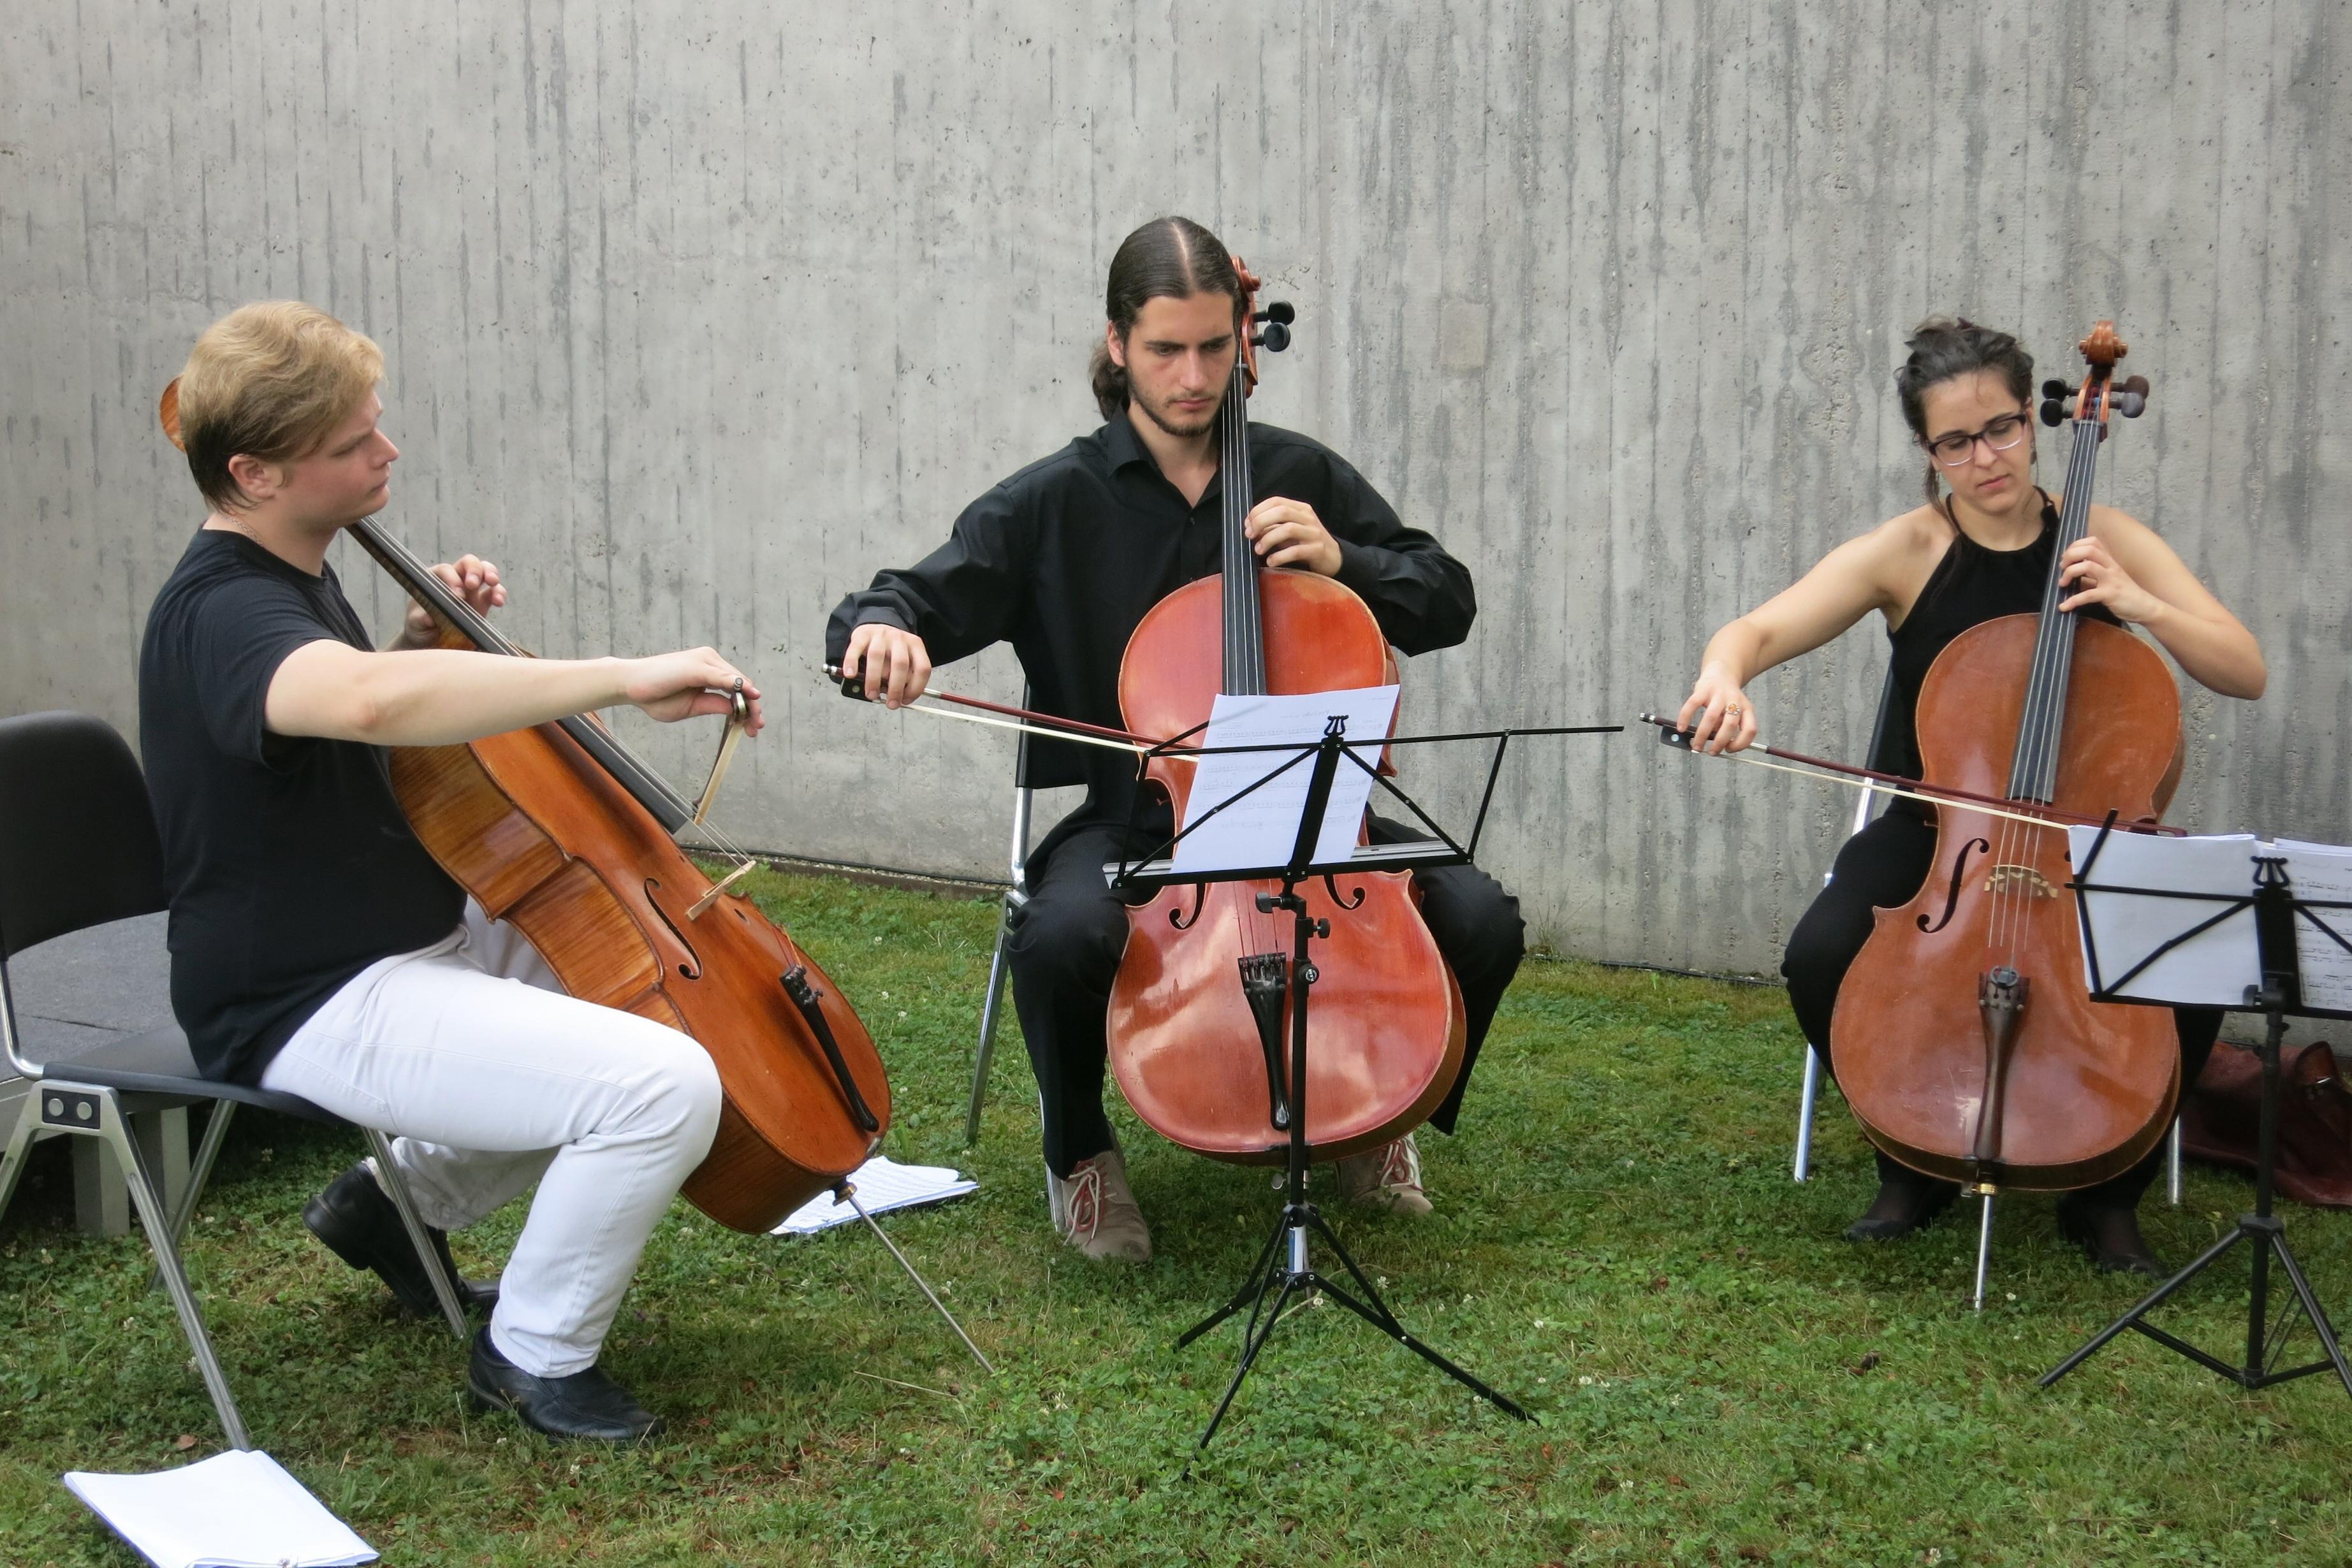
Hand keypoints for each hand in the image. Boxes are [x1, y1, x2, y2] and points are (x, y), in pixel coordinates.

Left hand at [400, 555, 505, 647]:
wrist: (431, 640)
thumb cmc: (420, 627)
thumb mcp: (415, 624)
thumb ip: (420, 620)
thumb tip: (429, 619)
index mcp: (435, 579)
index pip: (446, 570)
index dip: (452, 579)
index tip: (457, 595)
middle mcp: (455, 579)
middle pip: (467, 563)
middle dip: (474, 569)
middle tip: (474, 584)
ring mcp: (470, 590)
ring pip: (484, 570)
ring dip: (490, 573)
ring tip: (493, 583)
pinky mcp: (483, 603)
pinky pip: (494, 591)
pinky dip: (499, 593)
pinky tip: (499, 602)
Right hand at [620, 648, 764, 734]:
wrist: (629, 686)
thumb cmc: (655, 696)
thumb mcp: (691, 707)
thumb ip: (713, 705)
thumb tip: (735, 710)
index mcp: (708, 670)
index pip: (737, 687)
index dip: (749, 706)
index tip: (754, 727)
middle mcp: (709, 660)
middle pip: (742, 684)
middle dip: (753, 707)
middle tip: (757, 728)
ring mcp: (704, 660)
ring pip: (737, 681)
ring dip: (750, 702)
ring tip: (754, 722)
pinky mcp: (697, 666)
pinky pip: (723, 677)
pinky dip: (738, 687)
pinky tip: (749, 698)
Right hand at [841, 623, 932, 707]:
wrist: (877, 628)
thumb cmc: (891, 652)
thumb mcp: (905, 660)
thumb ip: (905, 678)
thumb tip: (898, 699)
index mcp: (915, 646)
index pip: (922, 668)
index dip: (916, 688)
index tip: (906, 701)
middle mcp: (900, 639)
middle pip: (900, 664)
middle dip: (896, 688)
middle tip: (890, 703)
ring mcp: (881, 635)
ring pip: (877, 656)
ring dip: (874, 680)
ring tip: (872, 694)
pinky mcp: (862, 634)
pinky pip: (855, 649)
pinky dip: (851, 663)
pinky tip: (851, 674)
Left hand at [1242, 497, 1342, 575]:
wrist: (1333, 557)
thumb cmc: (1306, 543)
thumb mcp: (1288, 532)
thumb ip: (1272, 527)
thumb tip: (1250, 529)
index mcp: (1300, 509)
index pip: (1276, 501)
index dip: (1258, 510)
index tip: (1247, 524)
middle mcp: (1308, 517)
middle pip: (1282, 511)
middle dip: (1261, 522)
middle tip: (1249, 535)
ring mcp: (1314, 533)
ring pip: (1288, 529)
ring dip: (1269, 539)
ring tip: (1258, 550)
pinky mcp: (1318, 550)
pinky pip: (1296, 551)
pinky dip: (1280, 556)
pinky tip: (1271, 562)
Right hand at [1675, 665, 1755, 754]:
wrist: (1722, 673)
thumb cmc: (1726, 699)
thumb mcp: (1735, 712)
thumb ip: (1727, 726)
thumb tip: (1714, 743)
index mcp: (1747, 709)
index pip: (1750, 729)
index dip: (1741, 743)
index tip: (1729, 750)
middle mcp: (1735, 701)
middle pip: (1730, 725)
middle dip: (1719, 742)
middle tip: (1711, 752)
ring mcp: (1719, 694)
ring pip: (1711, 717)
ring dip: (1702, 735)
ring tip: (1696, 745)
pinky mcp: (1703, 689)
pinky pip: (1692, 704)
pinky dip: (1685, 718)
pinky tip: (1681, 728)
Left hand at [2058, 536, 2161, 622]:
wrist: (2145, 607)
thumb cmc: (2124, 593)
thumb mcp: (2108, 579)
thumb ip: (2091, 574)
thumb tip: (2070, 574)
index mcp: (2109, 561)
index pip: (2093, 542)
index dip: (2076, 546)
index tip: (2066, 558)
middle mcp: (2110, 566)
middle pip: (2089, 549)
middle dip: (2070, 556)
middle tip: (2062, 568)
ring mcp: (2111, 579)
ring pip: (2088, 566)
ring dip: (2069, 573)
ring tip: (2062, 584)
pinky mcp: (2110, 594)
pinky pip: (2088, 595)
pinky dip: (2073, 601)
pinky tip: (2064, 607)